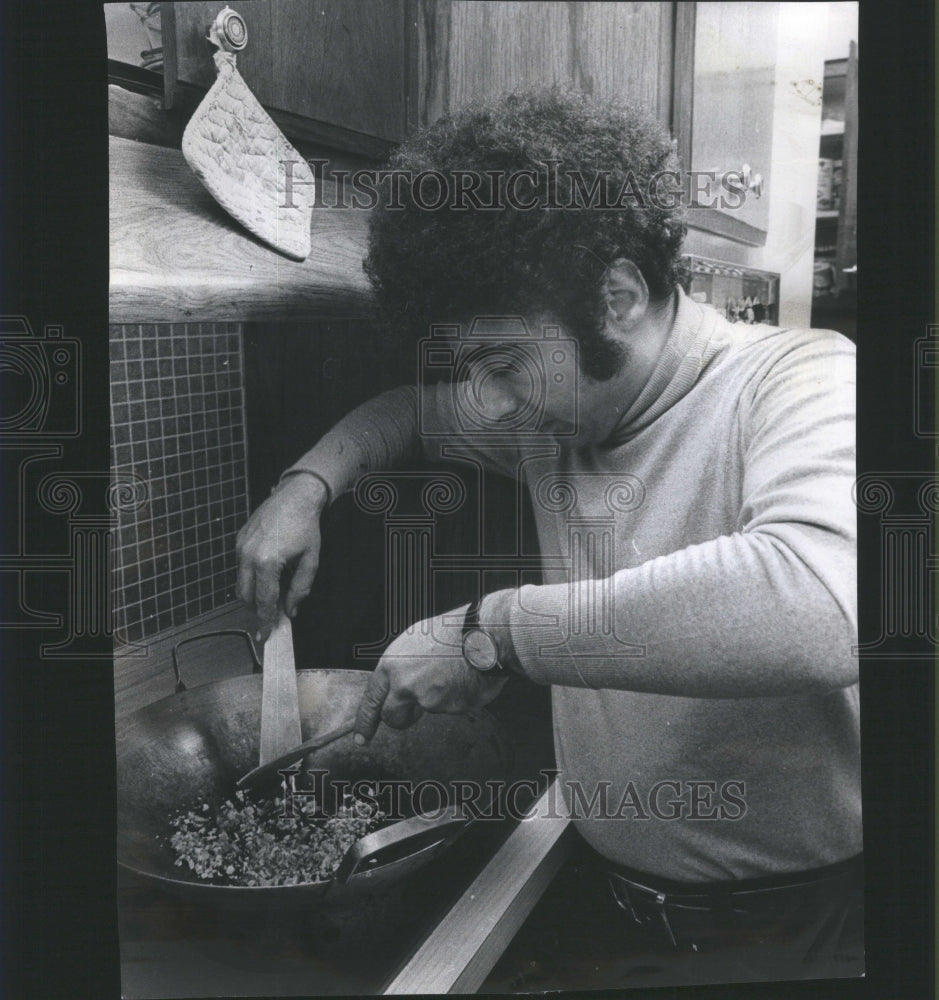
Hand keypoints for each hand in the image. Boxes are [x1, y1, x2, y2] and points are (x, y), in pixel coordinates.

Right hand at [236, 473, 327, 640]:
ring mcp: (241, 547)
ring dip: (253, 594)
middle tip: (271, 617)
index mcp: (267, 562)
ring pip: (240, 583)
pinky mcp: (239, 541)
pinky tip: (267, 575)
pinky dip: (251, 577)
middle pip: (246, 596)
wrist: (295, 497)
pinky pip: (240, 567)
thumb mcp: (310, 560)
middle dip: (257, 610)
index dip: (265, 621)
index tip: (264, 636)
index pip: (264, 601)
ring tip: (272, 594)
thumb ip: (301, 588)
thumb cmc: (305, 526)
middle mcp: (248, 556)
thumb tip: (291, 610)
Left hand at [354, 607, 508, 742]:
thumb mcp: (415, 640)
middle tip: (414, 711)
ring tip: (453, 671)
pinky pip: (452, 707)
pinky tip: (465, 677)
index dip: (366, 721)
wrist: (483, 634)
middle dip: (402, 718)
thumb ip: (403, 667)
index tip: (362, 738)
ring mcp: (428, 699)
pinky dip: (458, 696)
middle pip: (393, 717)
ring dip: (438, 698)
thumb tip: (402, 681)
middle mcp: (405, 685)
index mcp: (392, 665)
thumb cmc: (452, 630)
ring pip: (429, 708)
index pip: (372, 700)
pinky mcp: (450, 708)